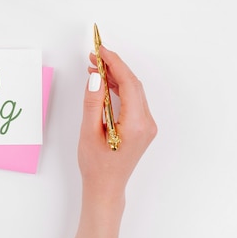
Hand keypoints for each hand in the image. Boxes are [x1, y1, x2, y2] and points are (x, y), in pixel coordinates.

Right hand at [67, 45, 155, 237]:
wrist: (106, 187)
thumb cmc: (96, 165)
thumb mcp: (89, 132)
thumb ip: (93, 102)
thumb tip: (96, 76)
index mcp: (136, 124)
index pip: (128, 83)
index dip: (114, 63)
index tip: (100, 50)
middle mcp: (147, 123)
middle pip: (133, 84)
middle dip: (114, 66)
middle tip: (94, 55)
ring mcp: (147, 125)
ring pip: (134, 90)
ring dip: (116, 77)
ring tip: (95, 67)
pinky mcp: (143, 126)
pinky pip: (133, 100)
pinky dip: (119, 88)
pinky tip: (104, 83)